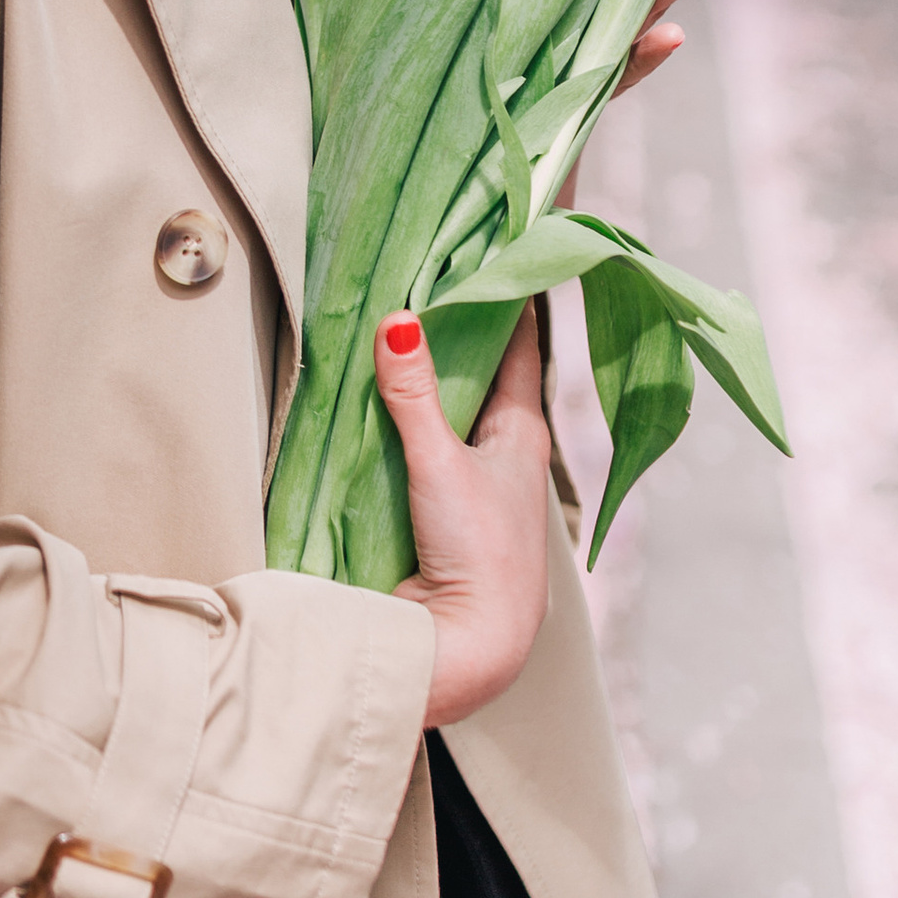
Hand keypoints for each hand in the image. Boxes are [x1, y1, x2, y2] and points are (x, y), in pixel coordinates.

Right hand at [377, 305, 551, 729]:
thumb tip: (398, 320)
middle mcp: (505, 457)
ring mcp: (474, 487)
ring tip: (393, 326)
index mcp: (522, 435)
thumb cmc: (479, 555)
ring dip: (427, 381)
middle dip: (457, 333)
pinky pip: (422, 452)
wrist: (468, 649)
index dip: (507, 298)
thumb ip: (415, 395)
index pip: (519, 347)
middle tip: (425, 276)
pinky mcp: (441, 517)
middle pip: (481, 378)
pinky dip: (405, 424)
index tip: (496, 248)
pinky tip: (375, 408)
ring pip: (451, 416)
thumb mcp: (442, 463)